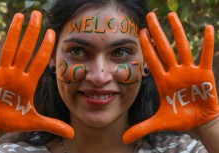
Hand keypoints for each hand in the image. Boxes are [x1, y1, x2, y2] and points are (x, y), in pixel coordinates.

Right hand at [0, 11, 73, 138]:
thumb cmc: (14, 120)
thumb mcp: (36, 122)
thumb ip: (53, 125)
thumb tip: (73, 134)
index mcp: (28, 82)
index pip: (39, 61)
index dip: (45, 48)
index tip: (52, 33)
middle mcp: (16, 74)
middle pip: (25, 49)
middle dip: (31, 32)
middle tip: (37, 14)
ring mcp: (1, 73)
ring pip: (9, 49)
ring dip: (13, 33)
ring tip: (19, 16)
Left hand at [123, 12, 218, 143]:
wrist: (198, 122)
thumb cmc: (179, 118)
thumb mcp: (159, 123)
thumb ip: (141, 128)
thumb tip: (123, 139)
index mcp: (163, 81)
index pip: (152, 60)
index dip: (146, 47)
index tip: (140, 32)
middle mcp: (174, 72)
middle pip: (164, 49)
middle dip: (157, 32)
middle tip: (150, 15)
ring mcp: (189, 72)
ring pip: (182, 48)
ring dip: (177, 32)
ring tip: (171, 15)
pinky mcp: (205, 74)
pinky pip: (206, 56)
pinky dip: (207, 44)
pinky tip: (208, 28)